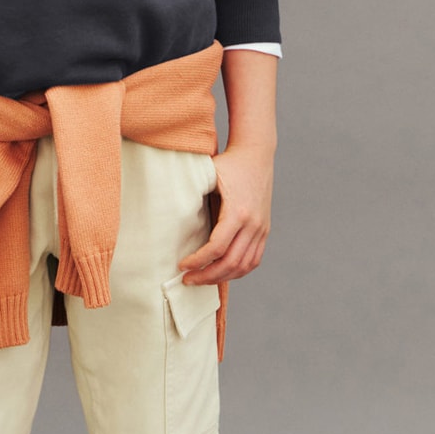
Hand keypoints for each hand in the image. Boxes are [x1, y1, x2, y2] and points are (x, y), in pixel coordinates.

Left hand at [179, 145, 273, 284]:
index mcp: (238, 212)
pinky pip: (253, 260)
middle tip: (188, 280)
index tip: (182, 266)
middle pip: (230, 263)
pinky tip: (221, 272)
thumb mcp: (208, 176)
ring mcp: (261, 228)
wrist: (257, 153)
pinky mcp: (264, 230)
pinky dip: (238, 271)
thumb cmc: (228, 164)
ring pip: (244, 266)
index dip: (198, 261)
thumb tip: (170, 219)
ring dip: (222, 277)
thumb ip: (193, 196)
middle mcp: (253, 224)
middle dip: (207, 276)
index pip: (217, 248)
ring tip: (202, 278)